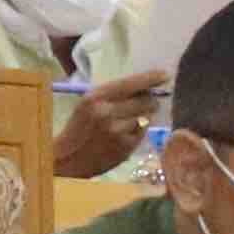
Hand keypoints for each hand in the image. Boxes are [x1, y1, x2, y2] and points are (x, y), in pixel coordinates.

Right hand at [52, 67, 166, 178]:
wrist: (69, 158)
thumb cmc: (80, 127)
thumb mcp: (90, 103)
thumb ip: (114, 94)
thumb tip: (145, 88)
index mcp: (96, 97)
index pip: (130, 84)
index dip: (150, 79)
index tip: (164, 75)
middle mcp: (107, 112)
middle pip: (144, 100)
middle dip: (150, 100)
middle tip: (148, 102)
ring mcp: (117, 131)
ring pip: (146, 116)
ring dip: (143, 116)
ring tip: (127, 121)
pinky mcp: (125, 147)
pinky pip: (142, 132)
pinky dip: (138, 131)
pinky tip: (124, 135)